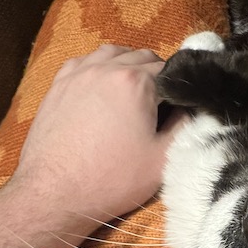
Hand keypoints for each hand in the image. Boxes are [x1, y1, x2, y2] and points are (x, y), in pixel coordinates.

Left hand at [8, 44, 186, 222]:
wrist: (55, 194)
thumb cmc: (113, 178)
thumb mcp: (163, 157)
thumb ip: (184, 125)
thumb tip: (191, 107)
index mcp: (135, 82)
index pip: (170, 69)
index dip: (180, 87)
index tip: (181, 106)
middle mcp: (105, 68)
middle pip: (142, 56)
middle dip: (157, 74)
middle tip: (161, 103)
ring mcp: (78, 73)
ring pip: (113, 53)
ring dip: (129, 64)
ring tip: (134, 92)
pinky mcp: (58, 84)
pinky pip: (85, 61)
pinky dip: (100, 67)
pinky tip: (104, 87)